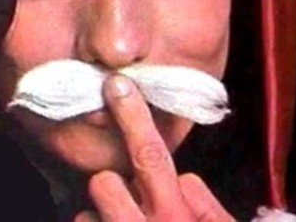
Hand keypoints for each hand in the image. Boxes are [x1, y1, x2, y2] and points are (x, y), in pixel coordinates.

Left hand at [74, 75, 234, 221]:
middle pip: (104, 182)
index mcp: (176, 215)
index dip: (132, 116)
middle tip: (124, 196)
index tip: (117, 86)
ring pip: (86, 214)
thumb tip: (187, 181)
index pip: (151, 155)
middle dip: (109, 184)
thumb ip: (208, 209)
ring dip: (101, 217)